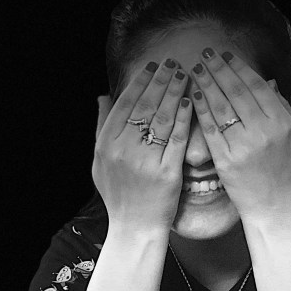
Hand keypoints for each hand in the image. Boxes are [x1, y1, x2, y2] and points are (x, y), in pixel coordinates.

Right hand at [93, 59, 192, 233]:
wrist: (134, 227)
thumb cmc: (118, 194)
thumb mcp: (99, 161)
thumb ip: (101, 128)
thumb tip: (103, 96)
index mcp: (107, 145)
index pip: (125, 104)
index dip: (139, 82)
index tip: (152, 66)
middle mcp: (125, 151)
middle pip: (145, 107)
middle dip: (160, 81)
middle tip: (172, 63)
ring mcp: (147, 162)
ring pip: (163, 119)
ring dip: (175, 93)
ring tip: (184, 76)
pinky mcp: (168, 174)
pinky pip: (178, 140)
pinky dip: (185, 120)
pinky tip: (190, 103)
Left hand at [189, 47, 290, 223]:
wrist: (274, 207)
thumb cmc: (286, 173)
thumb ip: (285, 110)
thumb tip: (269, 83)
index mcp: (282, 123)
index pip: (257, 87)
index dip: (240, 68)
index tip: (227, 55)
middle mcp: (263, 132)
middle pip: (236, 92)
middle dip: (219, 69)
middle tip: (207, 54)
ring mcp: (243, 146)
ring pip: (221, 107)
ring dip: (207, 83)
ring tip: (197, 68)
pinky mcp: (225, 160)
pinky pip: (211, 129)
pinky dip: (201, 109)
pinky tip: (194, 95)